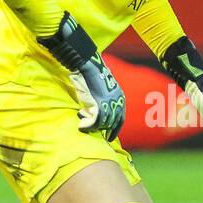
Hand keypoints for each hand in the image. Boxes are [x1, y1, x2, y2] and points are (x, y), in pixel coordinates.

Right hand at [38, 12, 125, 140]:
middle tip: (88, 127)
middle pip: (112, 122)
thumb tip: (91, 113)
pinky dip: (88, 125)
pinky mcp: (100, 103)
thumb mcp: (98, 89)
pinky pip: (95, 121)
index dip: (115, 129)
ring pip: (103, 123)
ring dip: (92, 125)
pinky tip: (81, 125)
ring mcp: (110, 103)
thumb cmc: (89, 74)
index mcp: (120, 97)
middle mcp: (118, 101)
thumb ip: (99, 101)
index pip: (121, 118)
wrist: (87, 64)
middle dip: (101, 128)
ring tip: (82, 121)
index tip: (110, 137)